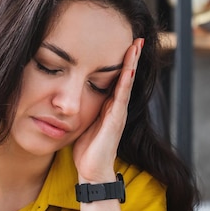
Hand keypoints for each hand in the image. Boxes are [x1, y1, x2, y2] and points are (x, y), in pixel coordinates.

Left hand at [73, 38, 143, 182]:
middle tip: (138, 38)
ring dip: (131, 64)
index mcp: (109, 107)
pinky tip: (128, 70)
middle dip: (132, 58)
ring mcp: (118, 114)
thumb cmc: (87, 151)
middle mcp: (117, 108)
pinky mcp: (115, 122)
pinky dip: (125, 83)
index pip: (116, 80)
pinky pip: (120, 98)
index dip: (121, 63)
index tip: (125, 44)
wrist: (92, 173)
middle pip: (126, 77)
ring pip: (126, 84)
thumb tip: (71, 97)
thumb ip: (83, 110)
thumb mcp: (84, 123)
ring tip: (136, 46)